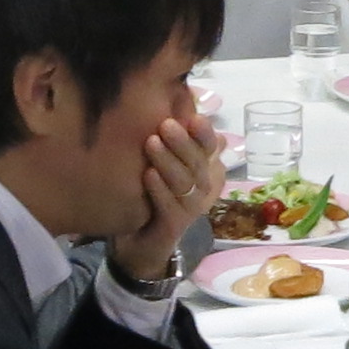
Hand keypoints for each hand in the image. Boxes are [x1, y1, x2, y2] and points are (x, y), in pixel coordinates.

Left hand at [116, 112, 222, 272]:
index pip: (210, 147)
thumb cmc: (148, 195)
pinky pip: (172, 206)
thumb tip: (178, 104)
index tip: (193, 117)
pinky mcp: (175, 226)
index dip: (204, 133)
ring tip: (151, 143)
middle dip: (183, 143)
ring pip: (186, 182)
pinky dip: (160, 189)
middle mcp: (202, 188)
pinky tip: (148, 175)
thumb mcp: (159, 162)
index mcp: (203, 169)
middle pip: (199, 162)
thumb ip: (168, 139)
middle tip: (165, 124)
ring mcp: (191, 209)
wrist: (138, 244)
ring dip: (169, 162)